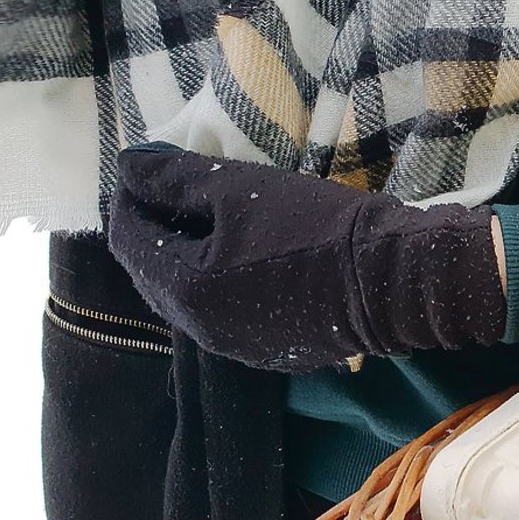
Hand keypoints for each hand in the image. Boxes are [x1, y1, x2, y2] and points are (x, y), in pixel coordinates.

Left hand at [108, 145, 506, 371]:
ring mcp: (238, 349)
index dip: (128, 198)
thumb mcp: (241, 188)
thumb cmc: (313, 227)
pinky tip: (249, 257)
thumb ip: (175, 177)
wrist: (391, 280)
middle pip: (154, 274)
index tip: (143, 166)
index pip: (127, 241)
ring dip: (190, 259)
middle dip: (157, 230)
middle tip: (175, 189)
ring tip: (214, 220)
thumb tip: (127, 166)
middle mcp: (201, 331)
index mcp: (184, 290)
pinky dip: (222, 284)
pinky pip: (227, 314)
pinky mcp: (273, 353)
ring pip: (191, 297)